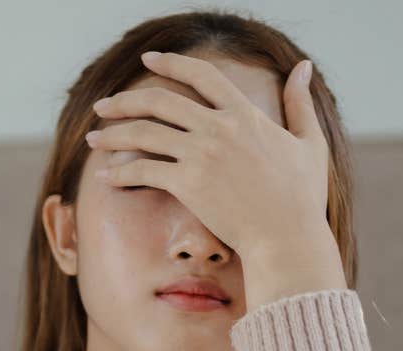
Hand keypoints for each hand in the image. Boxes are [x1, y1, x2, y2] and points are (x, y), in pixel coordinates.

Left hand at [86, 51, 328, 261]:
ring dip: (113, 134)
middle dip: (126, 100)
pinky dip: (120, 173)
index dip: (172, 62)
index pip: (202, 75)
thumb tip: (305, 67)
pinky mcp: (188, 184)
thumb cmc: (302, 199)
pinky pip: (143, 170)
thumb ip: (300, 102)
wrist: (287, 238)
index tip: (149, 59)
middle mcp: (219, 127)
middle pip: (161, 100)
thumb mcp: (310, 143)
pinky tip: (105, 176)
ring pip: (144, 133)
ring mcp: (202, 154)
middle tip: (103, 105)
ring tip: (92, 138)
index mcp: (245, 114)